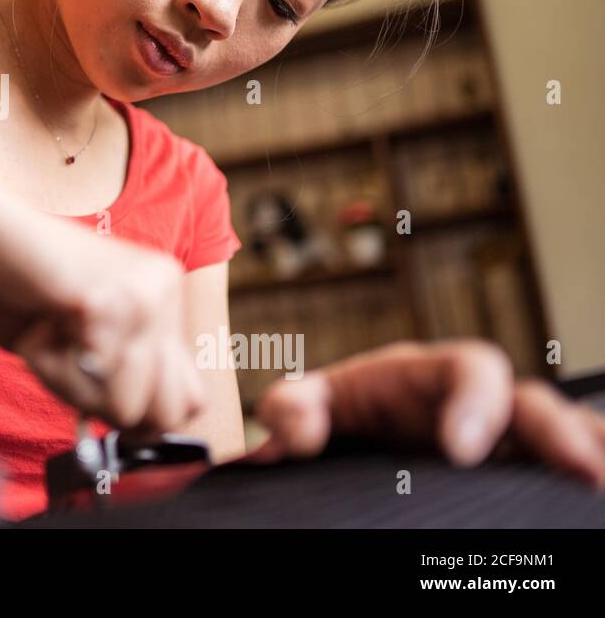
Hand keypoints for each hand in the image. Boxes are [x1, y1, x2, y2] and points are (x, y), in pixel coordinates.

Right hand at [0, 193, 204, 432]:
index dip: (140, 412)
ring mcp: (142, 296)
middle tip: (67, 356)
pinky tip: (37, 322)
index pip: (189, 399)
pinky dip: (50, 369)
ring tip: (46, 328)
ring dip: (71, 384)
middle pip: (166, 414)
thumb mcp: (82, 333)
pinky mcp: (107, 304)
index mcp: (162, 294)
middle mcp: (164, 291)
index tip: (94, 386)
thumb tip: (149, 428)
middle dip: (109, 406)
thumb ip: (124, 370)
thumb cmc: (9, 280)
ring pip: (125, 406)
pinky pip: (89, 385)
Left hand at [247, 339, 604, 488]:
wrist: (354, 436)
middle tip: (577, 468)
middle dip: (556, 432)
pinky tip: (595, 496)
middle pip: (534, 403)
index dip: (475, 403)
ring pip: (563, 430)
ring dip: (585, 448)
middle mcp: (482, 401)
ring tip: (599, 482)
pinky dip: (587, 462)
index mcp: (434, 374)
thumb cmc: (340, 411)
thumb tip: (294, 432)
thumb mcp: (310, 402)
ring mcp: (507, 437)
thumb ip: (292, 407)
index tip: (459, 450)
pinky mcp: (516, 469)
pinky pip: (561, 462)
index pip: (470, 370)